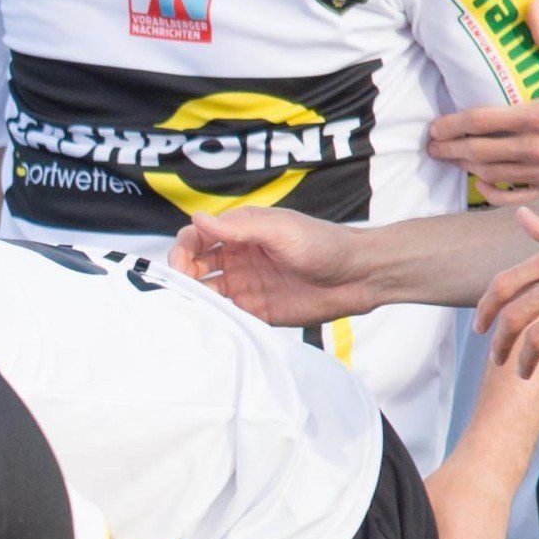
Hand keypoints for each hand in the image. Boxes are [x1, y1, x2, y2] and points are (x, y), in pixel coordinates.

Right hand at [169, 205, 369, 324]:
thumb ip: (238, 227)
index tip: (179, 266)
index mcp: (240, 231)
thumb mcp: (280, 230)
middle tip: (184, 288)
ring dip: (192, 297)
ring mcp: (244, 284)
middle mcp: (237, 257)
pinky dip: (210, 317)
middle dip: (181, 274)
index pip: (196, 236)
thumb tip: (196, 218)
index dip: (182, 248)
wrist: (358, 277)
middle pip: (193, 264)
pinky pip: (223, 313)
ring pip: (203, 290)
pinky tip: (209, 320)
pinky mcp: (253, 309)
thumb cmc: (325, 244)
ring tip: (192, 306)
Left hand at [424, 0, 538, 199]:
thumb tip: (532, 7)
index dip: (452, 125)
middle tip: (432, 146)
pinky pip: (512, 195)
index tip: (435, 127)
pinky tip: (479, 182)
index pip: (481, 121)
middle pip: (478, 150)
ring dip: (465, 166)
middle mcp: (538, 147)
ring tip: (450, 158)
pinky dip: (491, 192)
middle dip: (449, 148)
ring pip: (490, 173)